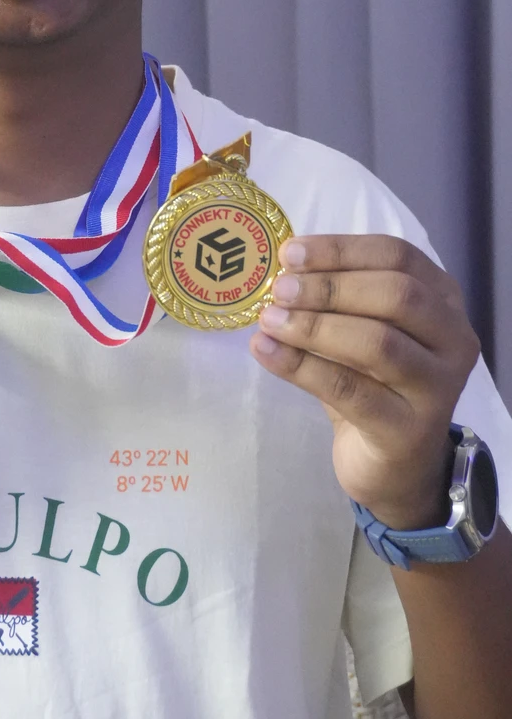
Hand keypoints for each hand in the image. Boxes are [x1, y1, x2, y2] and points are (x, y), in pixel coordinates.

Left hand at [249, 236, 478, 529]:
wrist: (396, 468)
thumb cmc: (374, 384)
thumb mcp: (361, 330)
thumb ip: (336, 297)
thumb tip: (282, 268)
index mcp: (443, 300)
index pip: (397, 256)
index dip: (341, 250)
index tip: (290, 253)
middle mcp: (453, 340)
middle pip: (396, 295)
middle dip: (329, 287)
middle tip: (278, 290)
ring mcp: (438, 388)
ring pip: (377, 343)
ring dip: (314, 326)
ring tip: (268, 321)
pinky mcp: (409, 430)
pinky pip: (350, 390)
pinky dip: (301, 367)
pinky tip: (264, 351)